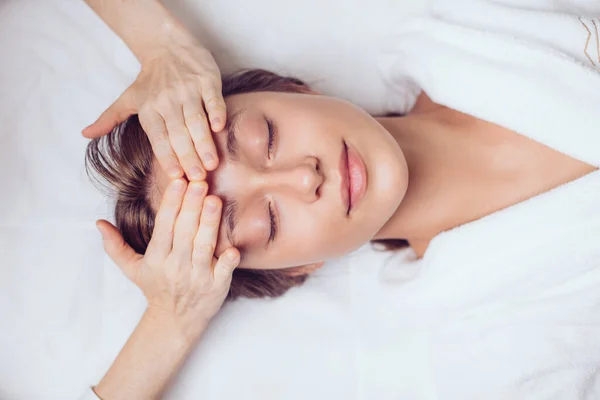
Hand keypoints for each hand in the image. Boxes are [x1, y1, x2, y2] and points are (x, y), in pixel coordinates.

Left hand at [82, 35, 225, 180]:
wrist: (167, 45)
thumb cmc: (150, 79)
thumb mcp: (128, 98)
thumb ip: (109, 119)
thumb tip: (84, 134)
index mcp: (149, 109)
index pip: (158, 138)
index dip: (167, 157)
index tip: (176, 177)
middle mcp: (168, 101)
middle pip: (179, 133)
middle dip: (189, 157)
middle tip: (198, 178)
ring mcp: (188, 90)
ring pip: (196, 120)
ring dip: (204, 142)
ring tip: (212, 163)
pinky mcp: (207, 81)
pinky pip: (212, 100)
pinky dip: (216, 112)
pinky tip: (220, 127)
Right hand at [96, 179, 238, 341]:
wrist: (176, 321)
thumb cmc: (156, 288)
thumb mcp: (132, 269)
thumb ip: (115, 246)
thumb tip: (99, 223)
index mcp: (157, 258)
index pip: (164, 226)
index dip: (171, 203)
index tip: (178, 182)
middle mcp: (177, 266)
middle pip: (185, 231)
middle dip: (191, 206)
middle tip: (199, 182)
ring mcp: (198, 276)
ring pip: (203, 246)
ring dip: (209, 223)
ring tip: (214, 200)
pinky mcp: (216, 286)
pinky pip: (223, 271)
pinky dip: (227, 261)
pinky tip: (233, 248)